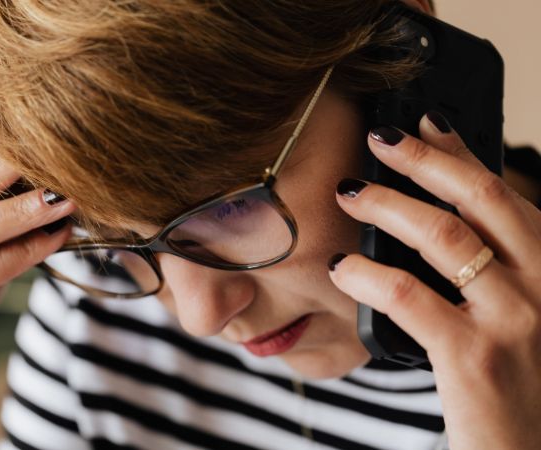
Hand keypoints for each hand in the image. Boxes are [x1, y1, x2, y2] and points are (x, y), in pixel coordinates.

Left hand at [328, 112, 540, 449]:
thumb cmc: (519, 383)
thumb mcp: (518, 313)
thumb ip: (489, 265)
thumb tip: (434, 212)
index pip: (503, 192)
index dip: (461, 151)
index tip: (423, 122)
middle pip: (480, 198)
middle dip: (424, 160)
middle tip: (378, 139)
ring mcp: (514, 319)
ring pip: (444, 236)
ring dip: (389, 206)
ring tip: (349, 194)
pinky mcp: (475, 356)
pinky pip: (410, 295)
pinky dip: (368, 273)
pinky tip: (343, 267)